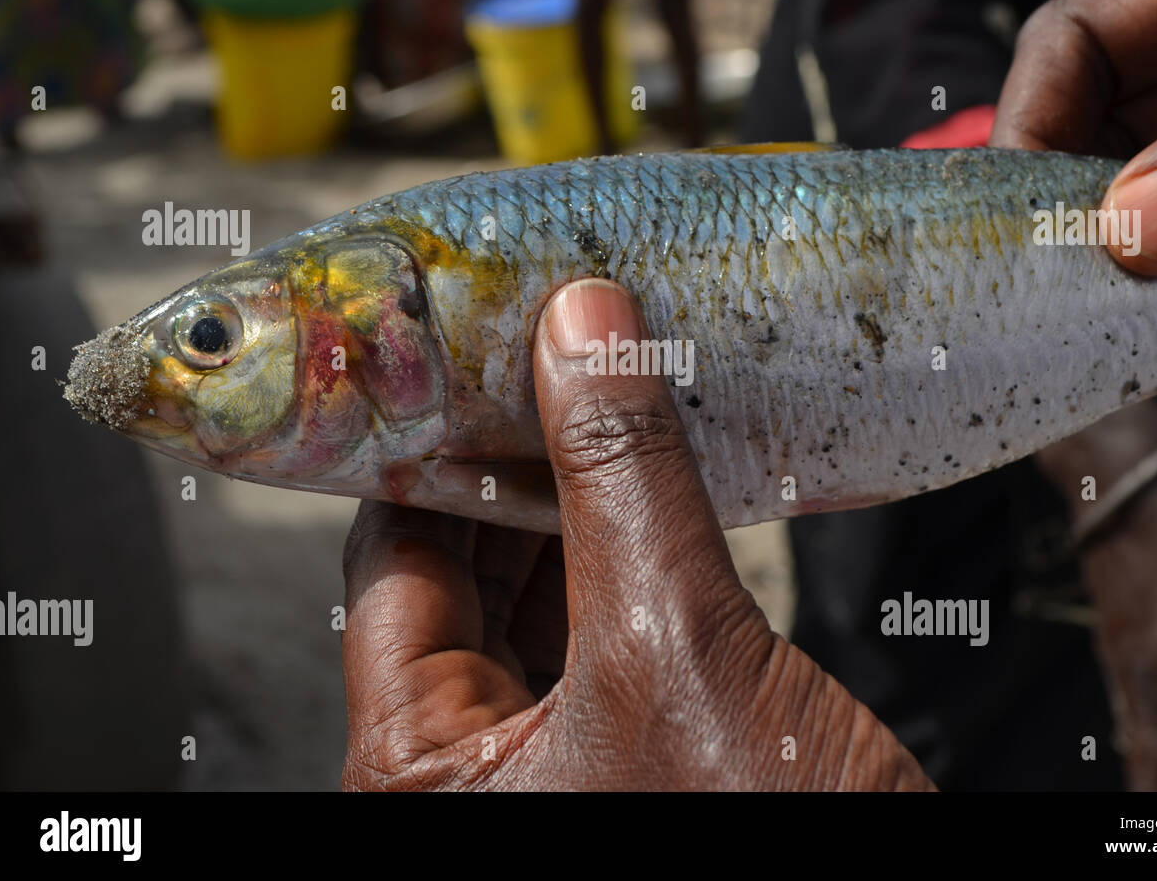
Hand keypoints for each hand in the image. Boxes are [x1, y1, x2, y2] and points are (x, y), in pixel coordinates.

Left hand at [339, 279, 931, 790]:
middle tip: (555, 347)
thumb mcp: (674, 645)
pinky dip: (632, 539)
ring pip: (541, 587)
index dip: (430, 442)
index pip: (395, 557)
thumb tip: (584, 325)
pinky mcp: (634, 741)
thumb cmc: (761, 834)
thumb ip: (622, 482)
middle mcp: (473, 763)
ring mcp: (556, 753)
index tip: (474, 346)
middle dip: (514, 458)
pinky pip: (608, 617)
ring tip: (609, 390)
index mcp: (423, 766)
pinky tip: (662, 471)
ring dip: (580, 493)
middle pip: (464, 568)